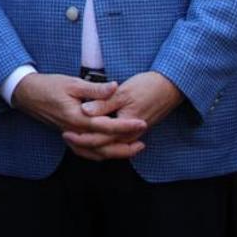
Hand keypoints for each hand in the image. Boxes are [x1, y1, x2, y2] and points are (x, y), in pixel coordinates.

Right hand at [12, 73, 145, 160]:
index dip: (126, 126)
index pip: (106, 126)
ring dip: (115, 153)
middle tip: (142, 142)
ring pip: (95, 152)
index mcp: (77, 117)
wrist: (26, 94)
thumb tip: (115, 87)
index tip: (142, 123)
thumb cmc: (48, 86)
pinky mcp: (67, 136)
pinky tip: (109, 151)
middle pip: (103, 147)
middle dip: (125, 147)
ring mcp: (70, 135)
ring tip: (132, 149)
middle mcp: (74, 131)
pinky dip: (99, 154)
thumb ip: (95, 89)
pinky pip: (85, 152)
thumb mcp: (72, 83)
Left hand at [64, 71, 181, 159]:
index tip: (65, 133)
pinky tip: (93, 135)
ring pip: (110, 148)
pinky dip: (103, 142)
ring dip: (92, 146)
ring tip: (75, 140)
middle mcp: (130, 135)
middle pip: (103, 149)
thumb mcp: (124, 92)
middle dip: (83, 146)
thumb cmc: (148, 87)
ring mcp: (133, 134)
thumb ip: (104, 102)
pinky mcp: (135, 130)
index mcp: (125, 126)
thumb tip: (85, 111)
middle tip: (66, 137)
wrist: (171, 87)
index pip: (99, 139)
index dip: (80, 138)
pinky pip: (116, 143)